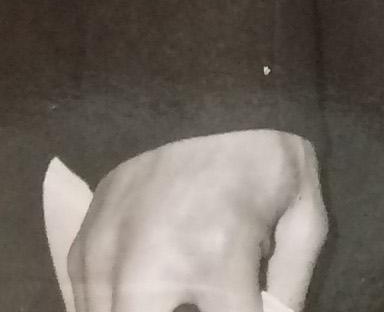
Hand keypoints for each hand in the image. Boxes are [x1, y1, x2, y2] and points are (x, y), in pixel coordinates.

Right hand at [66, 129, 325, 311]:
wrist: (204, 93)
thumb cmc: (262, 158)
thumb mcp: (302, 214)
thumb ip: (291, 287)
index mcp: (216, 260)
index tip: (245, 301)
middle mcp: (151, 268)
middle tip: (202, 298)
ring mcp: (106, 261)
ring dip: (150, 308)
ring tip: (179, 292)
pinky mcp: (81, 252)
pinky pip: (86, 306)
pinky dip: (114, 304)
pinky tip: (149, 290)